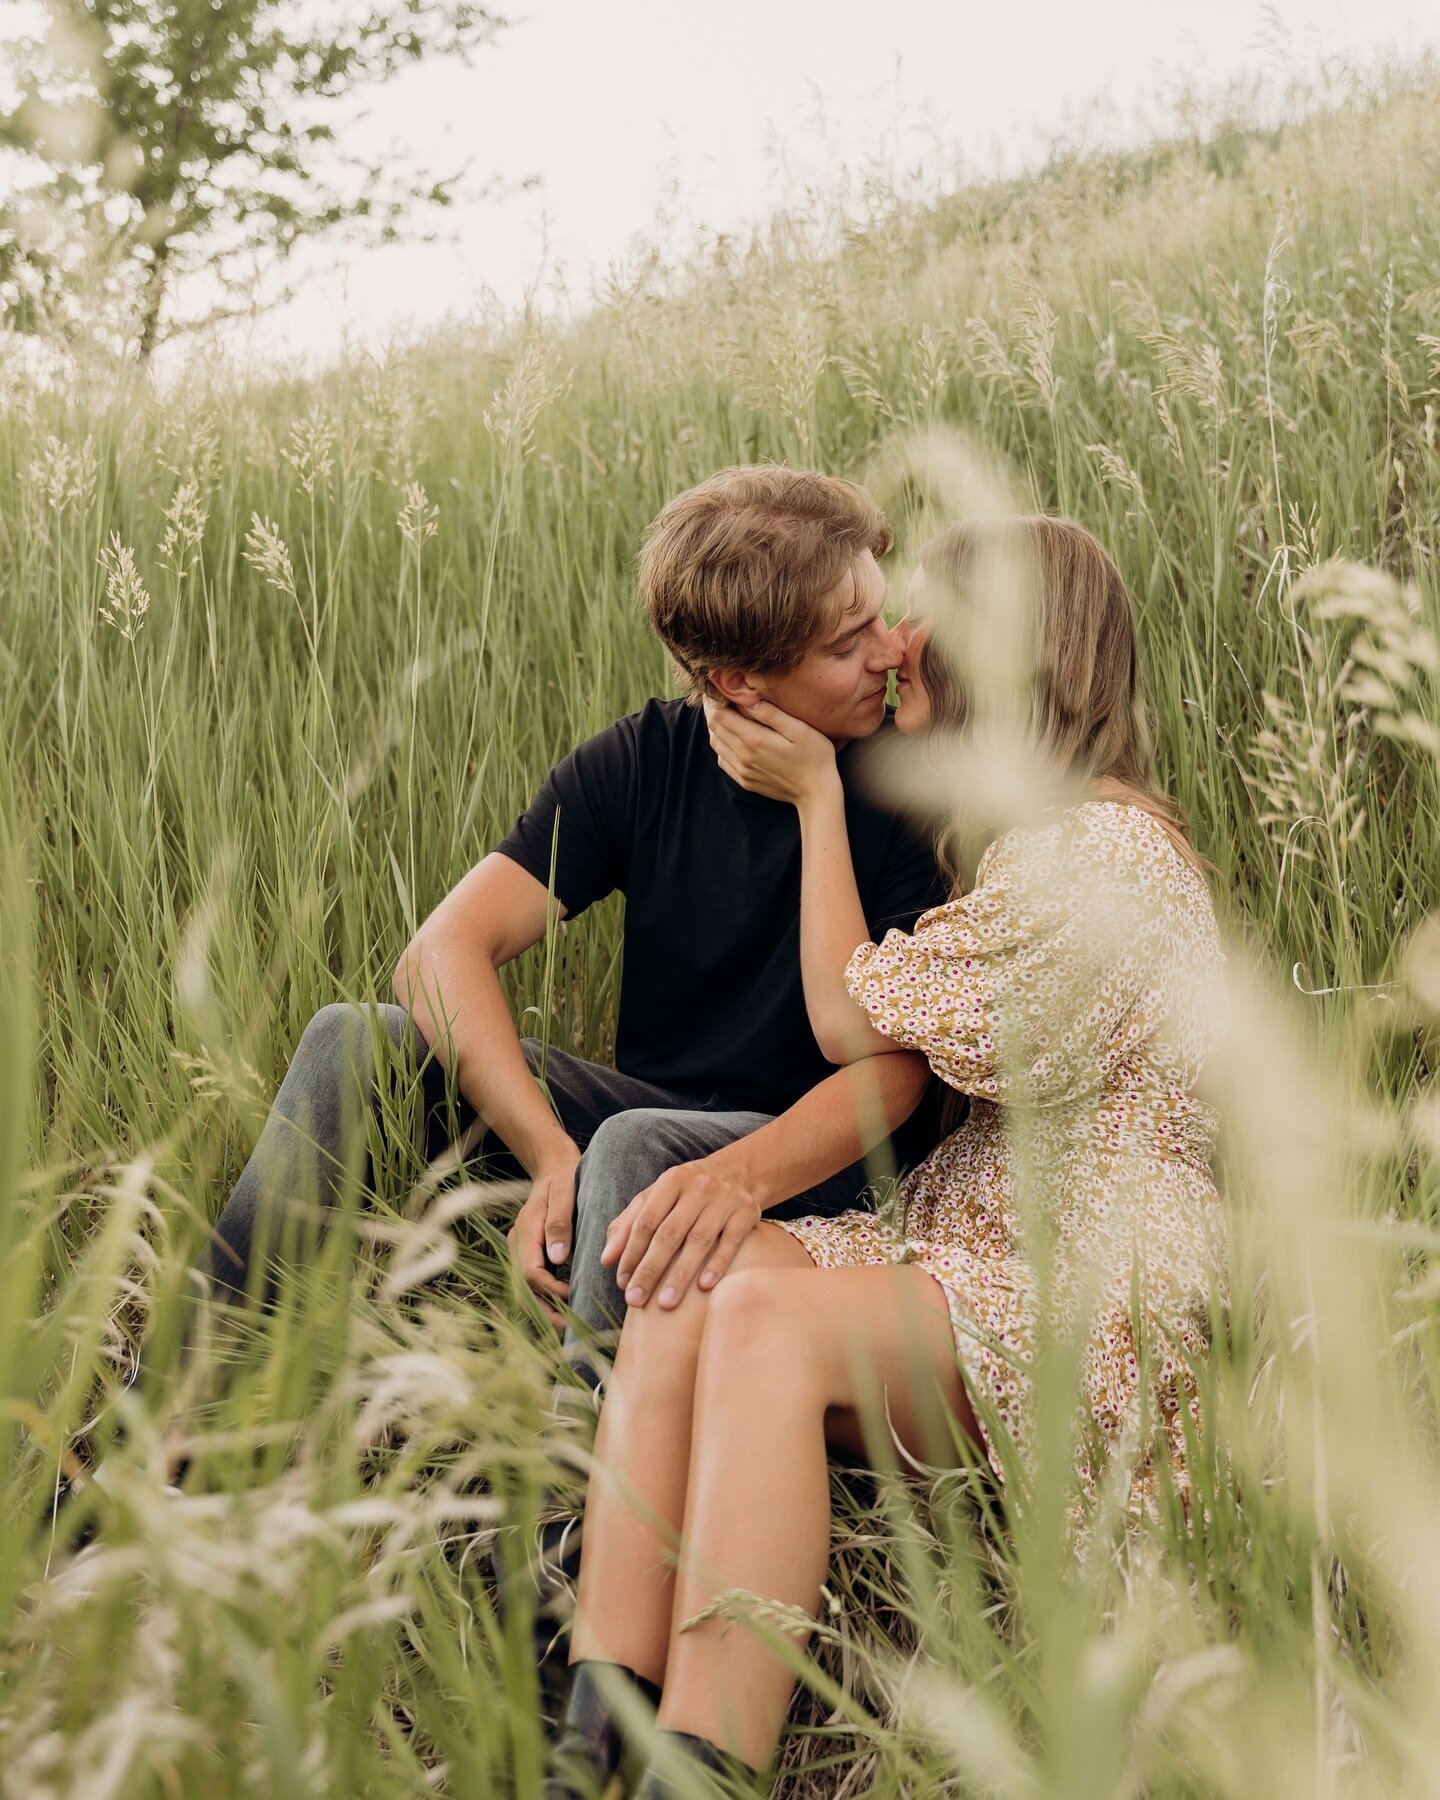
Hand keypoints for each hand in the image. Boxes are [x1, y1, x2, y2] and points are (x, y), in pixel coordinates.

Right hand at [505, 1146, 579, 1328]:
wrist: (553, 1165)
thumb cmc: (563, 1176)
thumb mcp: (564, 1192)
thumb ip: (559, 1222)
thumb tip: (557, 1258)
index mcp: (525, 1231)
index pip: (530, 1272)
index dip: (550, 1289)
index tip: (574, 1296)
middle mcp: (518, 1244)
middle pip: (524, 1288)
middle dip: (545, 1310)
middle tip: (570, 1326)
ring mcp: (522, 1251)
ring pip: (526, 1290)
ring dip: (544, 1309)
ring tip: (568, 1327)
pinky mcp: (531, 1254)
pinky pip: (533, 1284)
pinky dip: (545, 1300)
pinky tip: (565, 1311)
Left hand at [601, 1160, 762, 1308]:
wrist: (739, 1172)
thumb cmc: (688, 1192)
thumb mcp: (657, 1197)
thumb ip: (629, 1224)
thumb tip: (606, 1259)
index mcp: (671, 1181)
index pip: (646, 1220)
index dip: (632, 1252)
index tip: (622, 1283)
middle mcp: (698, 1187)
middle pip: (669, 1233)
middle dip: (650, 1269)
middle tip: (636, 1300)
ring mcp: (724, 1199)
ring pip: (699, 1240)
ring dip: (680, 1274)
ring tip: (666, 1303)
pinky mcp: (747, 1212)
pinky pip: (731, 1241)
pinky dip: (717, 1264)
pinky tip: (704, 1287)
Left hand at [706, 697, 839, 807]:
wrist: (816, 793)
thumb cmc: (814, 756)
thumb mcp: (799, 730)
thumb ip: (772, 714)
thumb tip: (750, 700)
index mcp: (754, 739)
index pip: (719, 715)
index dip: (716, 701)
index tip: (721, 690)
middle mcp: (743, 756)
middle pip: (714, 728)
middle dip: (714, 711)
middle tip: (722, 699)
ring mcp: (742, 771)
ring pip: (716, 744)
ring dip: (718, 728)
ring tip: (727, 715)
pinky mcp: (744, 781)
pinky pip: (723, 761)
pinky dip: (723, 746)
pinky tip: (734, 739)